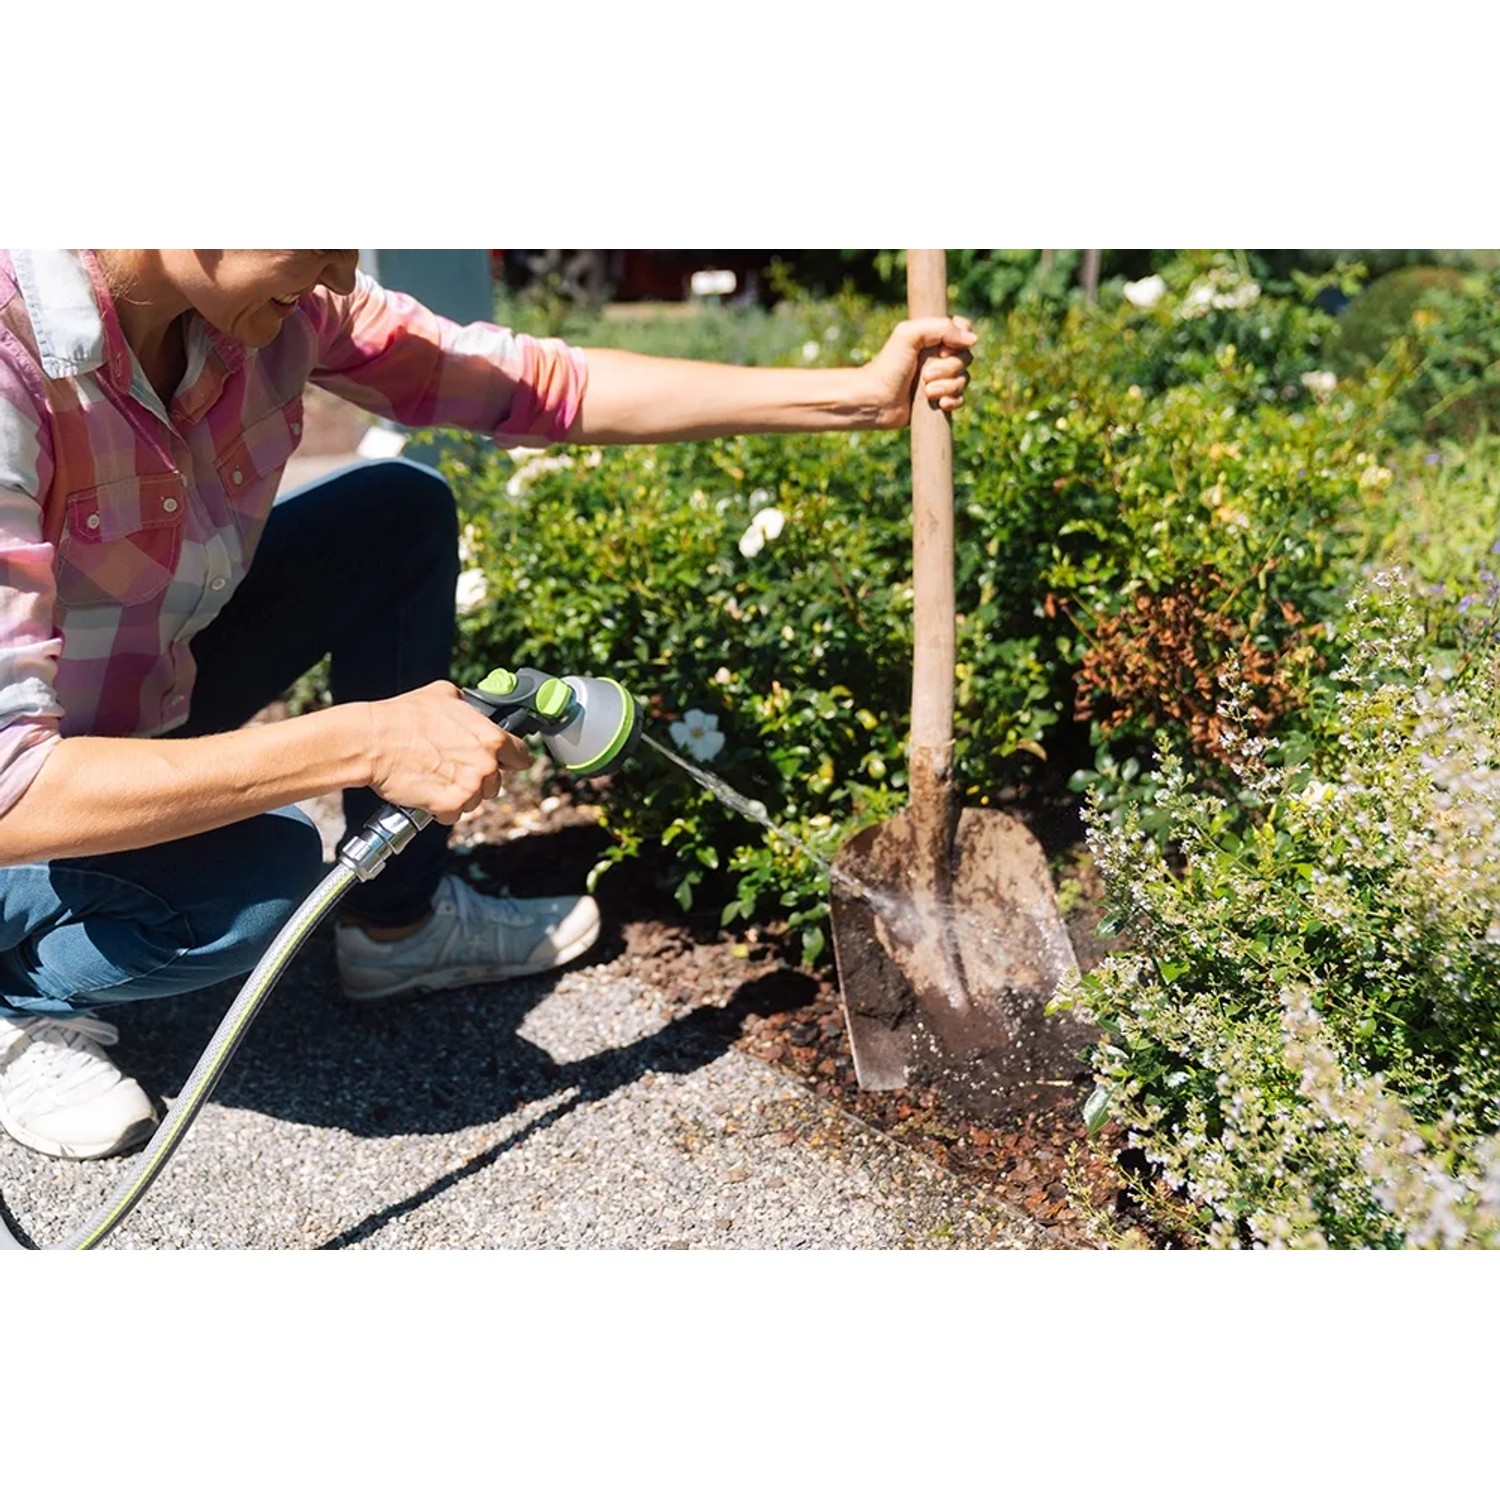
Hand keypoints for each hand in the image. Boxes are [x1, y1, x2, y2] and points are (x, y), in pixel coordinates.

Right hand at [364, 681, 532, 824]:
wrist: (373, 741)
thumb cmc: (404, 716)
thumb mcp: (446, 694)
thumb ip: (470, 706)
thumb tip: (474, 709)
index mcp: (492, 738)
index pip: (521, 757)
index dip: (511, 759)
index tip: (504, 762)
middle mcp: (486, 765)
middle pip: (496, 782)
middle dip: (478, 778)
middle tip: (452, 766)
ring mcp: (470, 788)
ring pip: (475, 800)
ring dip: (460, 794)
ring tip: (435, 775)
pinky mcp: (450, 807)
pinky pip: (454, 814)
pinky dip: (442, 808)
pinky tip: (427, 790)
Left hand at [861, 316, 977, 427]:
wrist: (875, 400)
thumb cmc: (888, 365)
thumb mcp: (910, 334)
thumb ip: (942, 327)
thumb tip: (973, 340)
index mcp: (933, 336)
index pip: (964, 330)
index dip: (960, 341)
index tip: (942, 349)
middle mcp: (939, 356)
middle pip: (966, 357)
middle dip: (949, 368)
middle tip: (925, 375)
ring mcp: (940, 378)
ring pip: (964, 379)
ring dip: (948, 386)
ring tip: (927, 392)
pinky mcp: (939, 399)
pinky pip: (960, 398)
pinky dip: (953, 401)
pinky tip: (940, 404)